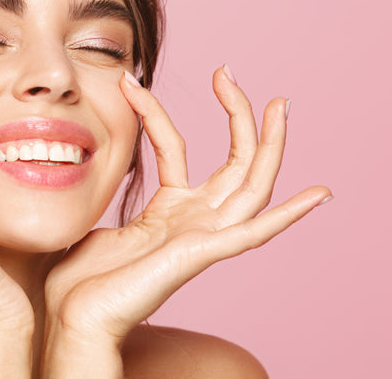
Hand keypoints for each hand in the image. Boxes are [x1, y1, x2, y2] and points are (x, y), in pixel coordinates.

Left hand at [42, 67, 330, 373]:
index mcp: (168, 213)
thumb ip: (103, 197)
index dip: (158, 113)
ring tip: (280, 104)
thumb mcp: (93, 222)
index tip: (135, 80)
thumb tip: (80, 171)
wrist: (73, 318)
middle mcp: (194, 223)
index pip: (175, 148)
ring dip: (270, 144)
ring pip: (253, 186)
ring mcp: (202, 239)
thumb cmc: (78, 281)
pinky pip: (254, 234)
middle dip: (239, 116)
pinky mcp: (202, 255)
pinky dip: (288, 214)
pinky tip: (318, 193)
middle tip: (228, 72)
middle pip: (234, 162)